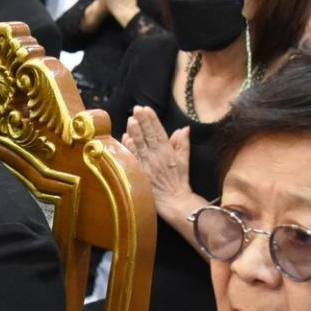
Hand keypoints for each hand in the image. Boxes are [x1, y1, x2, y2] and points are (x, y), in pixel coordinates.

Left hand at [122, 105, 196, 224]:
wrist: (175, 201)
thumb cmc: (179, 181)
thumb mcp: (185, 161)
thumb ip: (182, 143)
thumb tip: (184, 128)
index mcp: (168, 152)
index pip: (159, 132)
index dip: (152, 120)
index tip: (146, 108)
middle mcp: (158, 156)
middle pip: (149, 136)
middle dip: (143, 121)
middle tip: (136, 109)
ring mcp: (148, 165)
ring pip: (140, 145)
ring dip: (135, 132)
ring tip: (130, 120)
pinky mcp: (141, 173)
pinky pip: (134, 158)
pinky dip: (129, 148)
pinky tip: (125, 139)